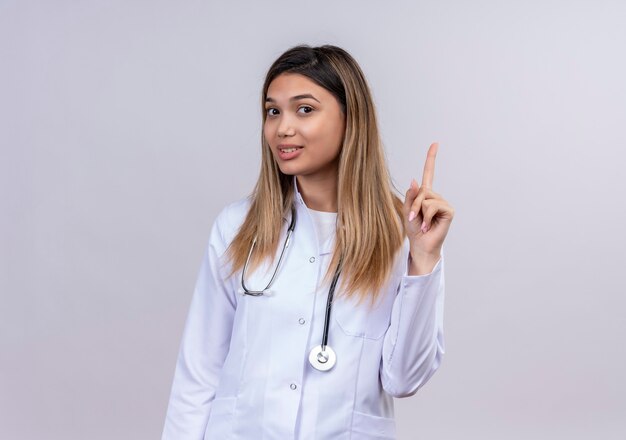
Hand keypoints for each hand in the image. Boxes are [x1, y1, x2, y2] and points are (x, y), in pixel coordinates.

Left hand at [403, 142, 454, 273]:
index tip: (435, 143)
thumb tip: (415, 180)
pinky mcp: (449, 210)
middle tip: (413, 219)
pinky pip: (432, 206)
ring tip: (421, 224)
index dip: (431, 158)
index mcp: (425, 194)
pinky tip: (428, 226)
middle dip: (414, 204)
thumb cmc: (413, 230)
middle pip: (421, 190)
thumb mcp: (407, 211)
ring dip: (419, 212)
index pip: (429, 173)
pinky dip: (426, 217)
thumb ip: (410, 196)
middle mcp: (436, 196)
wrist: (420, 245)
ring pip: (426, 198)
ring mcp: (444, 203)